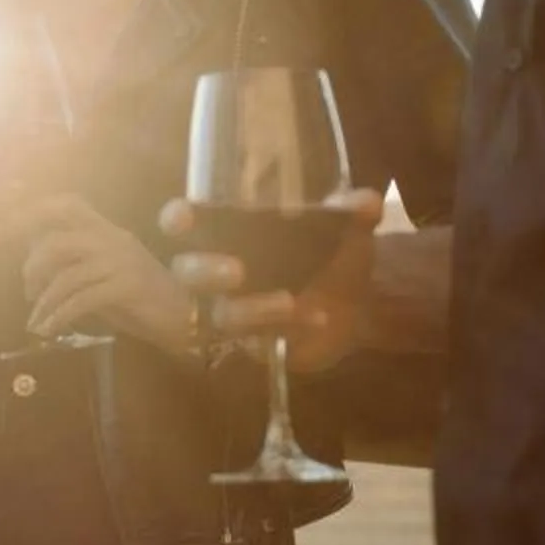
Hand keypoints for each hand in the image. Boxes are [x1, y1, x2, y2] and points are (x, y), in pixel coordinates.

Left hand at [17, 196, 198, 351]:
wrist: (186, 316)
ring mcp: (121, 261)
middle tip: (29, 294)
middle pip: (56, 243)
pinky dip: (59, 317)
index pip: (67, 206)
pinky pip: (82, 300)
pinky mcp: (127, 286)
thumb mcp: (104, 275)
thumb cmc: (140, 298)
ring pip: (66, 277)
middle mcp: (113, 238)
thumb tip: (32, 265)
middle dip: (33, 270)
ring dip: (44, 303)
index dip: (35, 214)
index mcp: (107, 230)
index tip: (10, 233)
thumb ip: (75, 264)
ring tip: (36, 323)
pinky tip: (50, 330)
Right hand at [161, 187, 385, 371]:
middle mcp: (220, 272)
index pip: (184, 225)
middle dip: (205, 271)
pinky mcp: (252, 344)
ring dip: (252, 309)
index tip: (182, 218)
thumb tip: (366, 201)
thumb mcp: (346, 228)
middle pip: (188, 274)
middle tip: (236, 270)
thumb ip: (353, 211)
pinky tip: (316, 319)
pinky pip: (257, 343)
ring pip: (222, 315)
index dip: (178, 221)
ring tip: (288, 301)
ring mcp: (234, 311)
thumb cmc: (331, 253)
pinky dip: (285, 330)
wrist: (355, 305)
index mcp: (229, 232)